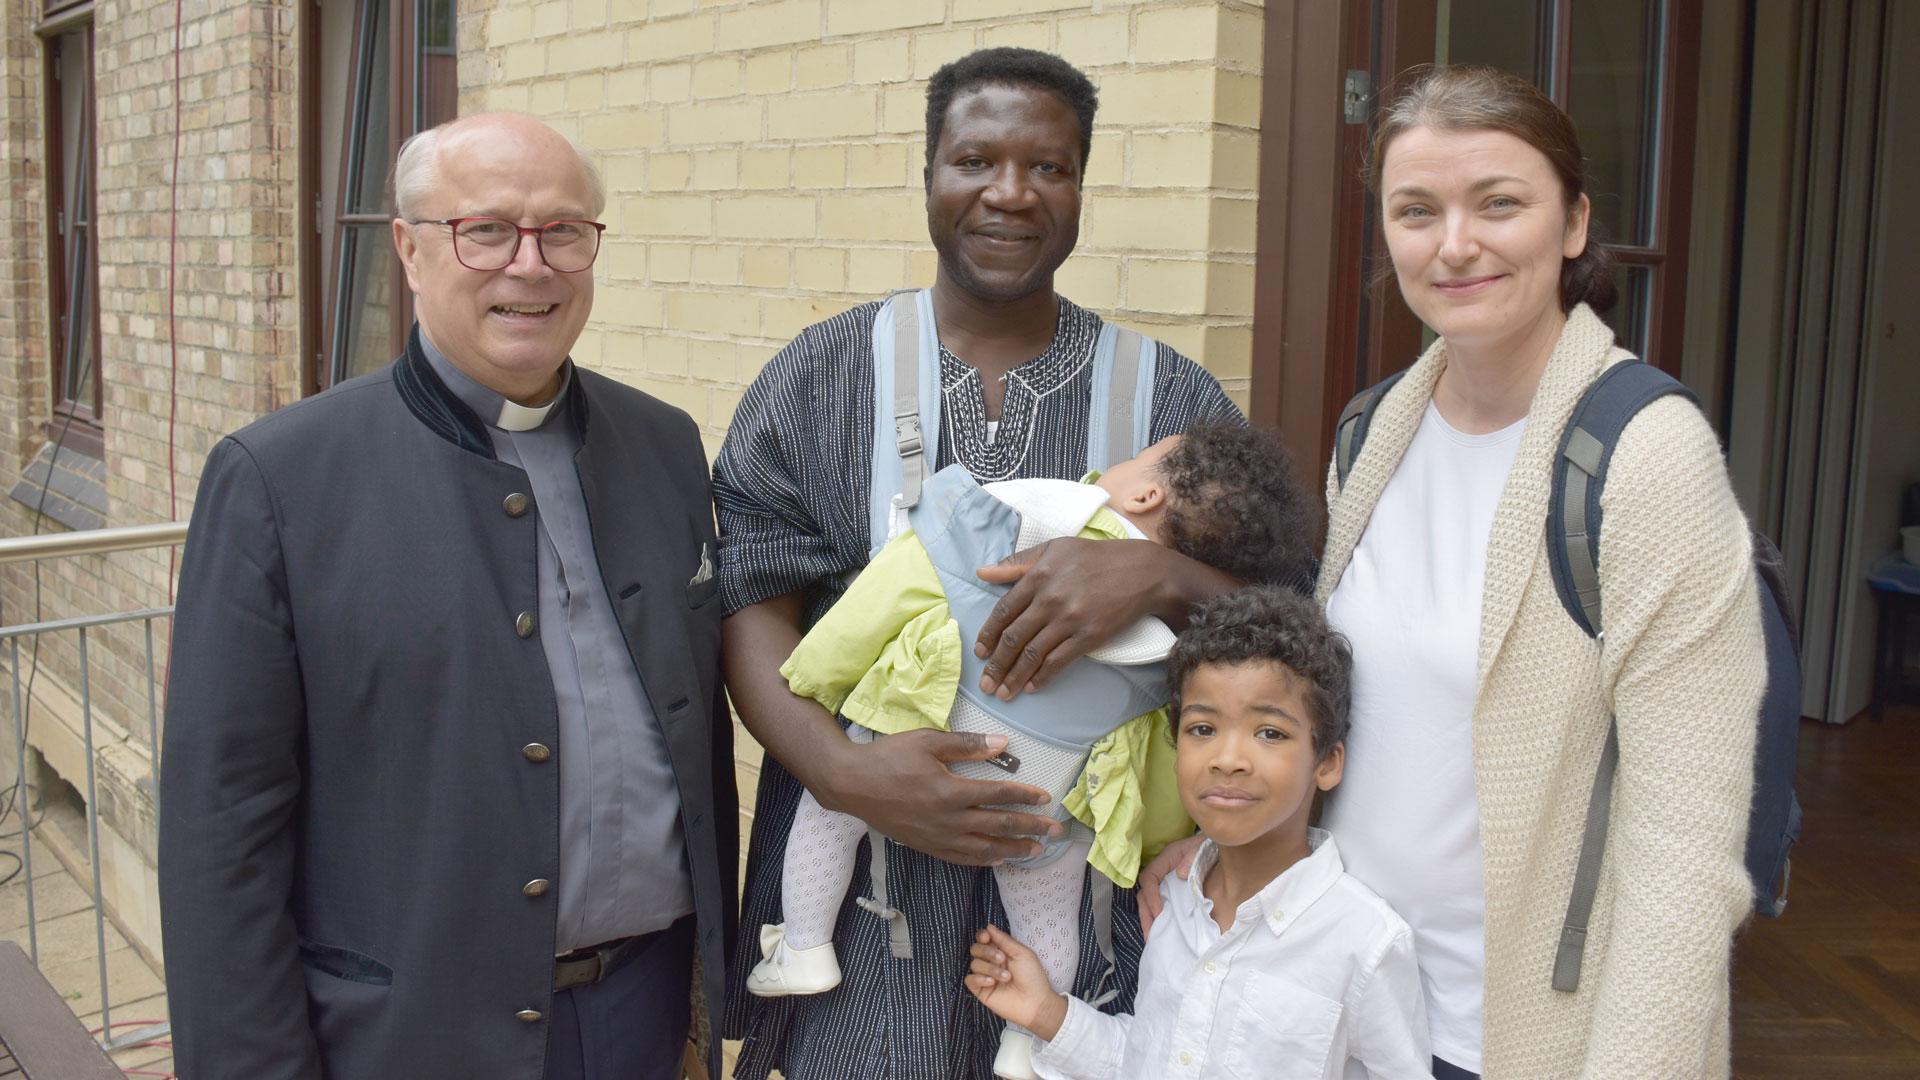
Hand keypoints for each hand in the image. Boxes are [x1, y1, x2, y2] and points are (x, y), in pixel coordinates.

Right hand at [819, 729, 1065, 865]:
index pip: (998, 795)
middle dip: (1030, 829)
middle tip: (1055, 833)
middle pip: (998, 826)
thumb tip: (1003, 743)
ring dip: (1012, 850)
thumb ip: (966, 745)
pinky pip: (960, 858)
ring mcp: (937, 837)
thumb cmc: (889, 757)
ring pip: (983, 850)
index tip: (1045, 799)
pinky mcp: (926, 846)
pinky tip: (996, 860)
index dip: (1025, 797)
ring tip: (1034, 851)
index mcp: (951, 791)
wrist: (852, 784)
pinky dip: (983, 861)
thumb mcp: (928, 742)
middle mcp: (948, 819)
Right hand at [966, 926, 1069, 1040]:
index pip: (984, 939)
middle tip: (1002, 959)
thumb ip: (1004, 940)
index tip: (986, 937)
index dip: (982, 936)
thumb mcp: (1022, 953)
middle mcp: (991, 963)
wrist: (1035, 1003)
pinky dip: (979, 978)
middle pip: (975, 949)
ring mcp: (985, 977)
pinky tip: (991, 983)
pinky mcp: (981, 991)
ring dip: (990, 968)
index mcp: (1001, 951)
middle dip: (987, 952)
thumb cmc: (1032, 977)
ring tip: (1006, 977)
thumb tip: (988, 926)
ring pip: (974, 964)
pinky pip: (969, 979)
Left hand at [974, 538, 1185, 699]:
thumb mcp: (1054, 549)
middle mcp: (1049, 599)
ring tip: (1004, 693)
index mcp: (1038, 576)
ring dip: (1014, 677)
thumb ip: (1016, 562)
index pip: (1003, 611)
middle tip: (986, 683)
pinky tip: (1032, 687)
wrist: (1141, 571)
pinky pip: (1059, 661)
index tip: (980, 652)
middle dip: (996, 665)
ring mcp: (1069, 620)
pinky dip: (1043, 677)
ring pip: (1032, 654)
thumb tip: (981, 572)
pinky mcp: (1088, 636)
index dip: (988, 635)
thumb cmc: (1095, 558)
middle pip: (1014, 638)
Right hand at [1135, 834, 1204, 938]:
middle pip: (1144, 893)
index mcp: (1167, 858)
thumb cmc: (1212, 846)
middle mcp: (1163, 871)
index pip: (1149, 877)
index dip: (1151, 896)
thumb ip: (1193, 857)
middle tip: (1151, 935)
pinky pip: (1162, 906)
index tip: (1159, 913)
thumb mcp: (1203, 847)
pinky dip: (1160, 920)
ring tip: (1154, 938)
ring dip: (1150, 920)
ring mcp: (1168, 882)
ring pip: (1149, 902)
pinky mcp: (1175, 892)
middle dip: (1146, 915)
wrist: (1224, 846)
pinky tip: (1165, 933)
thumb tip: (1180, 874)